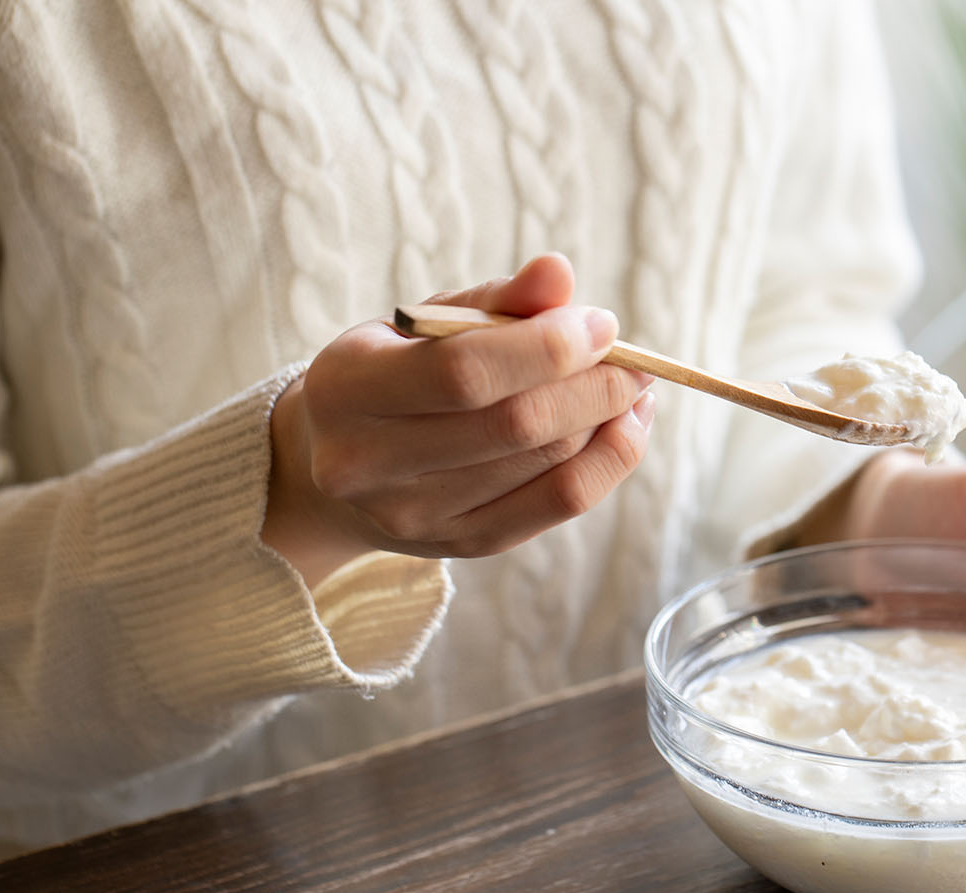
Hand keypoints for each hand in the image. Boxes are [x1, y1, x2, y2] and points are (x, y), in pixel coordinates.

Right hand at [262, 254, 654, 586]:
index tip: (601, 324)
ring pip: (547, 466)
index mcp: (347, 388)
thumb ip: (493, 298)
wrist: (332, 463)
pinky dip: (609, 462)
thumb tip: (559, 273)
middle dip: (594, 386)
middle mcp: (369, 463)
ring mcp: (415, 516)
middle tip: (633, 360)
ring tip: (633, 387)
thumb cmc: (393, 371)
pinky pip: (558, 505)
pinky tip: (625, 427)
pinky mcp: (462, 545)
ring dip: (609, 421)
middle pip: (516, 427)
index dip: (547, 347)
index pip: (465, 373)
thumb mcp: (422, 323)